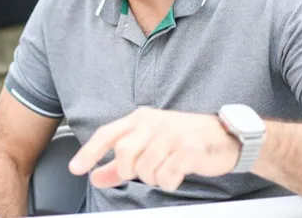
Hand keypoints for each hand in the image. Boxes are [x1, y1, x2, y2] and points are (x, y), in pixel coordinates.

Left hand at [69, 107, 241, 191]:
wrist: (226, 138)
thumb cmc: (183, 141)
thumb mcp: (149, 147)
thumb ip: (119, 164)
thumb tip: (94, 177)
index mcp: (140, 119)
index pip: (107, 134)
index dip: (89, 152)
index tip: (75, 169)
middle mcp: (154, 123)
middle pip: (124, 152)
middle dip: (128, 170)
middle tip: (141, 173)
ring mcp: (172, 134)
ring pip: (145, 167)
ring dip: (153, 178)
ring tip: (165, 171)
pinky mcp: (190, 148)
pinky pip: (167, 174)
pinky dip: (168, 182)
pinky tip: (176, 176)